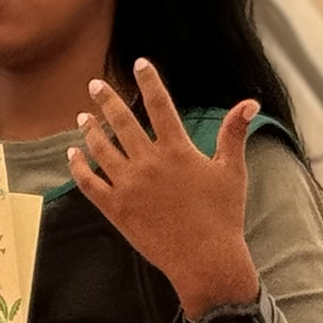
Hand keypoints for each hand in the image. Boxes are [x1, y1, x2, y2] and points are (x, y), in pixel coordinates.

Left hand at [69, 61, 261, 314]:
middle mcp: (149, 163)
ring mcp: (129, 186)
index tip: (139, 63)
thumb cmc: (223, 215)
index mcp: (177, 150)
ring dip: (90, 130)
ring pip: (101, 149)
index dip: (149, 81)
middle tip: (94, 84)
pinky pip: (89, 183)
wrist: (205, 260)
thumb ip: (234, 133)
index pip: (160, 105)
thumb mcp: (232, 170)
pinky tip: (73, 154)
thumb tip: (249, 102)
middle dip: (106, 100)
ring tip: (83, 117)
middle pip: (121, 122)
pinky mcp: (115, 209)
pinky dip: (78, 166)